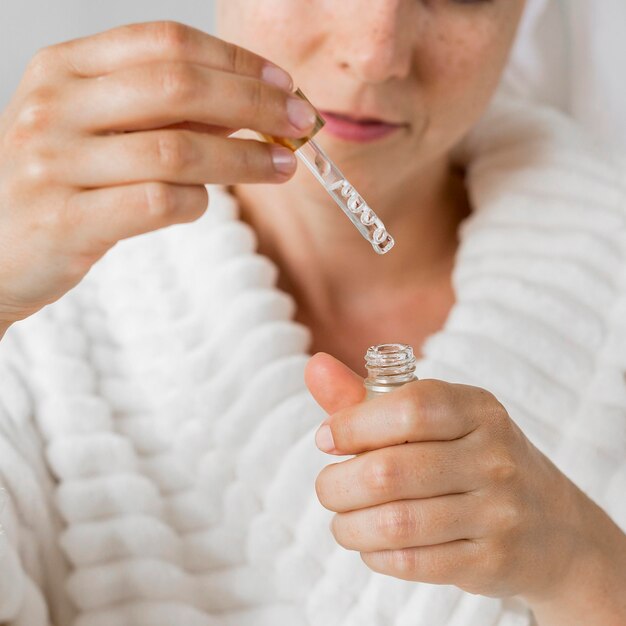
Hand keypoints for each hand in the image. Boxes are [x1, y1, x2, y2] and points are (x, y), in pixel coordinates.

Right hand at [0, 21, 315, 328]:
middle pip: (179, 87)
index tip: (284, 87)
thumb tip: (243, 110)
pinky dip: (196, 204)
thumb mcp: (94, 130)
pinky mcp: (67, 221)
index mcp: (65, 69)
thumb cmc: (57, 186)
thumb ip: (160, 114)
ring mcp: (57, 163)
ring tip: (282, 167)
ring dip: (243, 161)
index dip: (237, 62)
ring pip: (176, 150)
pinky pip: (156, 203)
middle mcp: (56, 106)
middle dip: (255, 106)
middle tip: (301, 125)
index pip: (167, 43)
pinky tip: (203, 204)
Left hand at [305, 352, 625, 614]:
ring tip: (342, 518)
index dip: (353, 424)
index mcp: (478, 409)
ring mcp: (498, 512)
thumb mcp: (435, 418)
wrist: (553, 526)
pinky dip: (374, 555)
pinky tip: (370, 544)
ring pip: (395, 522)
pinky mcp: (491, 562)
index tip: (326, 438)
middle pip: (389, 471)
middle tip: (327, 487)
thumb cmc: (471, 457)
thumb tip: (314, 366)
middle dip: (337, 484)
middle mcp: (494, 457)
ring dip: (348, 525)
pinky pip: (411, 562)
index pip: (409, 407)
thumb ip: (369, 396)